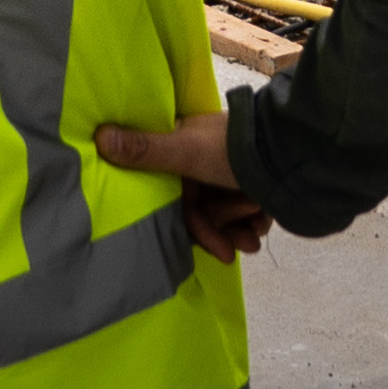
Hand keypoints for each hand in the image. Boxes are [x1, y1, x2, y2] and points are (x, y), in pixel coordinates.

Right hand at [92, 113, 270, 261]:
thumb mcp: (183, 151)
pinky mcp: (257, 179)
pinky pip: (250, 210)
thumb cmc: (230, 150)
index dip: (190, 222)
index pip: (176, 195)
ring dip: (239, 230)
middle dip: (219, 231)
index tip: (207, 242)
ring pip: (228, 212)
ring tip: (254, 240)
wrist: (288, 150)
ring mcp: (233, 169)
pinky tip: (262, 229)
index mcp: (185, 147)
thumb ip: (144, 151)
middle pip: (204, 208)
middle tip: (234, 251)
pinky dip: (255, 223)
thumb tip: (98, 137)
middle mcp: (207, 158)